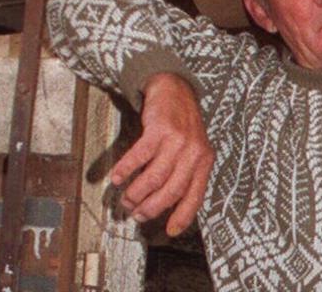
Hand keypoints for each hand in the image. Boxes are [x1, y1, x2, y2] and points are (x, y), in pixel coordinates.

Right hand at [112, 72, 213, 235]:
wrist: (175, 90)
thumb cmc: (183, 126)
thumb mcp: (194, 150)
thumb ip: (185, 174)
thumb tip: (165, 205)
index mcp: (204, 162)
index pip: (195, 196)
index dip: (182, 216)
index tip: (170, 231)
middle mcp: (194, 153)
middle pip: (170, 191)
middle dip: (150, 208)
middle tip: (135, 214)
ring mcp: (177, 141)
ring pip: (154, 178)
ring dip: (136, 193)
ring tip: (125, 199)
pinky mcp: (159, 130)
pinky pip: (139, 157)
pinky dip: (125, 170)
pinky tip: (117, 178)